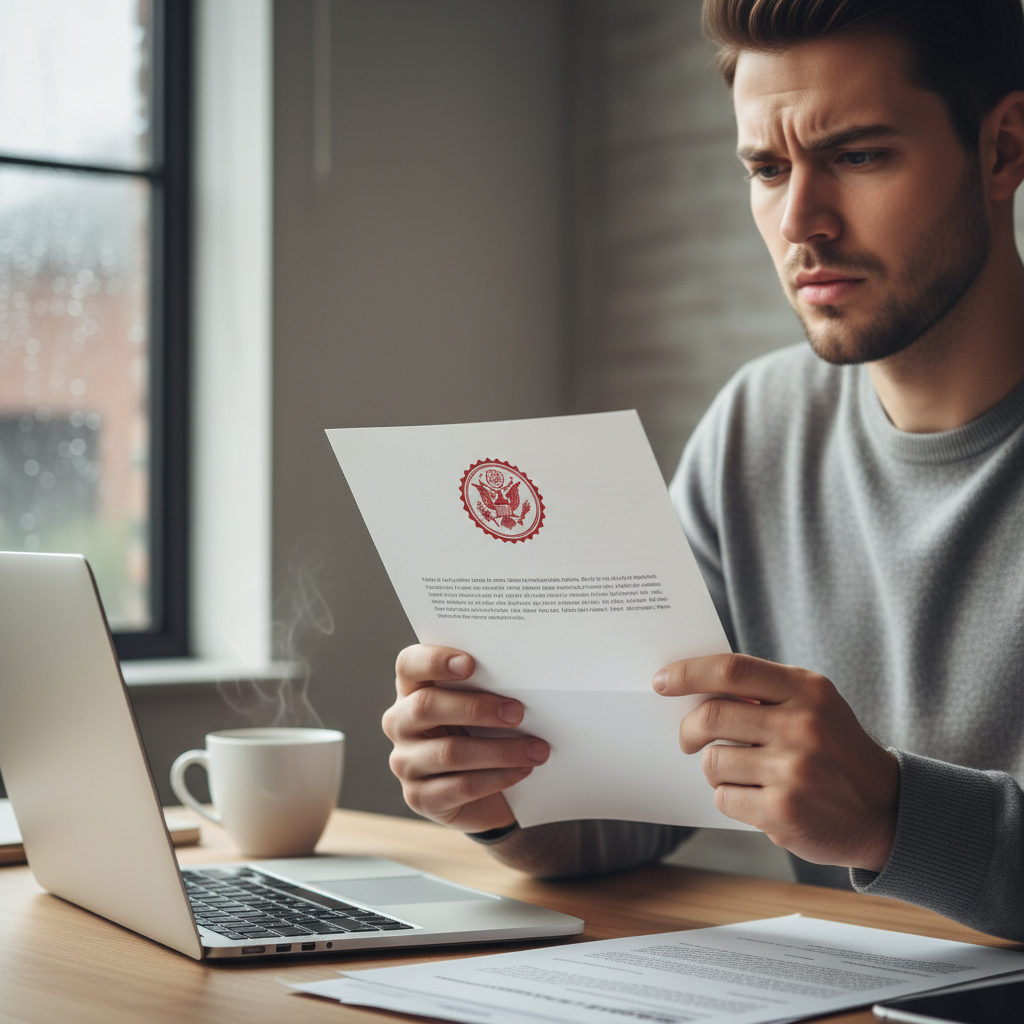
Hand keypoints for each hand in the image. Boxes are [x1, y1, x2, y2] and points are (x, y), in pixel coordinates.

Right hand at [382, 644, 549, 831]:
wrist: (482, 793)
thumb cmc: (481, 733)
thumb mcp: (479, 707)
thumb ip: (485, 688)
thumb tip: (522, 681)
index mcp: (411, 689)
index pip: (409, 665)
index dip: (434, 660)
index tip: (470, 663)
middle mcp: (399, 723)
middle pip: (425, 707)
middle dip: (476, 708)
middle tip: (517, 712)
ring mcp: (405, 762)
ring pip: (450, 752)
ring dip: (500, 750)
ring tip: (535, 749)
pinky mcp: (419, 797)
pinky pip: (460, 786)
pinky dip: (497, 777)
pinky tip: (522, 770)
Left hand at [653, 653, 897, 871]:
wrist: (888, 810)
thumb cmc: (835, 750)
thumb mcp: (814, 706)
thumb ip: (764, 692)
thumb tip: (691, 689)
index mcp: (807, 690)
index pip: (731, 669)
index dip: (688, 672)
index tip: (661, 680)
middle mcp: (801, 726)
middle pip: (711, 716)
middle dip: (689, 729)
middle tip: (688, 739)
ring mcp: (793, 771)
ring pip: (713, 762)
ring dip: (716, 769)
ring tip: (743, 773)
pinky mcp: (783, 812)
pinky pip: (724, 798)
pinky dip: (731, 798)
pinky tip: (759, 798)